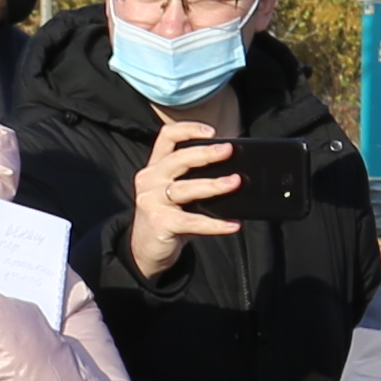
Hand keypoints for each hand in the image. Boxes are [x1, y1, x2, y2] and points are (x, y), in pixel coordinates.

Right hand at [126, 113, 243, 280]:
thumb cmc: (168, 217)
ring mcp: (151, 201)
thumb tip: (235, 174)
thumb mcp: (175, 193)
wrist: (145, 250)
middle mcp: (150, 180)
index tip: (211, 132)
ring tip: (235, 182)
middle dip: (205, 153)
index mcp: (155, 167)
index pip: (167, 137)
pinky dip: (215, 224)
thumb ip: (195, 180)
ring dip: (213, 185)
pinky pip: (192, 221)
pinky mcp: (160, 223)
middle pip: (178, 159)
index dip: (188, 129)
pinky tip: (233, 224)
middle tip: (229, 151)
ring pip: (185, 188)